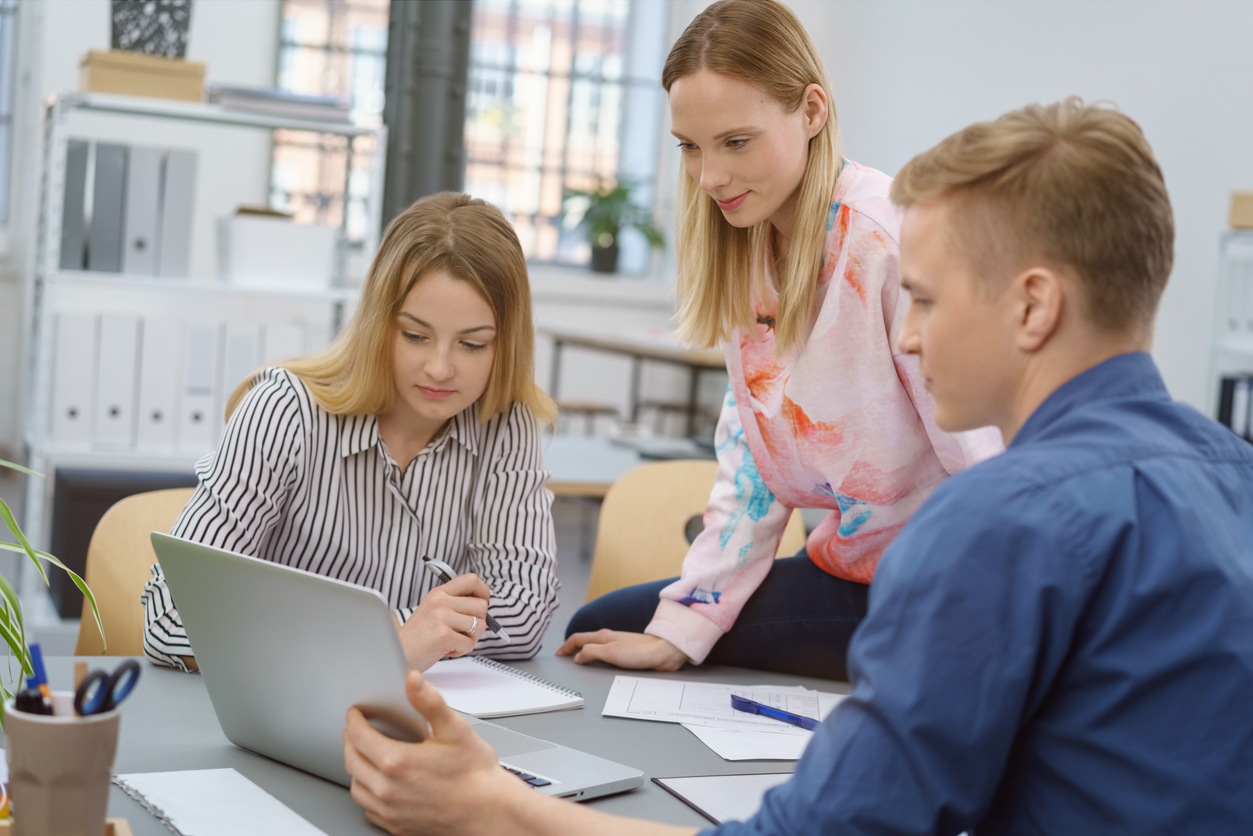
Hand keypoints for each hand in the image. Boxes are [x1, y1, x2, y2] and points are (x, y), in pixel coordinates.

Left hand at [343, 671, 525, 834]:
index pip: (360, 736)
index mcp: (398, 762)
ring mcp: (391, 810)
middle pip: (352, 761)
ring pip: (357, 788)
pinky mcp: (397, 826)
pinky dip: (368, 794)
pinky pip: (369, 810)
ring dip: (356, 769)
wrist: (490, 812)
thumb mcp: (455, 729)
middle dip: (350, 741)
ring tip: (363, 756)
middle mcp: (389, 789)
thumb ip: (430, 702)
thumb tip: (413, 681)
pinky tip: (378, 785)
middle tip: (354, 730)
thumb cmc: (476, 775)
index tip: (355, 713)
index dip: (355, 720)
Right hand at [398, 574, 490, 670]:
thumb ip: (454, 603)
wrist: (397, 655)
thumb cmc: (417, 637)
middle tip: (460, 632)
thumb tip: (482, 603)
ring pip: (479, 626)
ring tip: (451, 641)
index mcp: (439, 592)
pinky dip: (461, 650)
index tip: (481, 604)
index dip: (484, 592)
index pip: (472, 580)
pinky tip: (445, 650)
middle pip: (482, 606)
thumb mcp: (432, 610)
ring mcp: (441, 617)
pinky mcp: (443, 635)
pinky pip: (469, 643)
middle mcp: (440, 601)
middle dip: (477, 623)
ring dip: (469, 638)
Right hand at [556, 630, 688, 670]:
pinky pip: (605, 654)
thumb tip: (577, 657)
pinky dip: (596, 658)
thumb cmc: (639, 651)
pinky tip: (600, 665)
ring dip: (584, 654)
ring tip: (578, 663)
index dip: (565, 646)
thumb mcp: (610, 652)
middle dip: (573, 649)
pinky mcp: (626, 653)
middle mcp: (608, 638)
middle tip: (564, 659)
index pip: (577, 638)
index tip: (558, 655)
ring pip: (595, 647)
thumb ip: (591, 652)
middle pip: (585, 641)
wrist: (663, 652)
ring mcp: (618, 645)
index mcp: (602, 636)